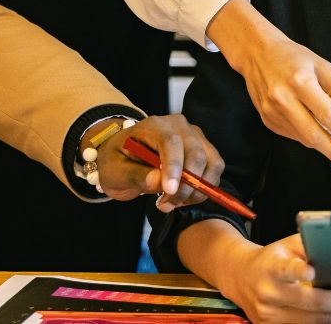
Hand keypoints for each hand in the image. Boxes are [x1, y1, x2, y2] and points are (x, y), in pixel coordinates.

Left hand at [94, 114, 222, 210]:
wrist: (125, 157)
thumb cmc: (118, 162)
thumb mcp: (115, 171)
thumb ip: (135, 174)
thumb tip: (158, 181)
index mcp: (154, 126)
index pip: (171, 142)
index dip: (174, 167)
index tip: (169, 191)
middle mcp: (179, 126)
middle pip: (196, 153)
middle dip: (186, 185)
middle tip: (167, 204)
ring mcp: (195, 136)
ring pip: (211, 162)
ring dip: (197, 189)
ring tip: (174, 202)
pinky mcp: (204, 148)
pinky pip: (215, 168)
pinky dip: (204, 188)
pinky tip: (184, 197)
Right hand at [208, 0, 330, 171]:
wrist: (257, 54)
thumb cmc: (292, 57)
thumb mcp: (322, 64)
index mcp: (301, 82)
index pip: (328, 114)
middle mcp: (284, 99)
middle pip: (313, 135)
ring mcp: (272, 111)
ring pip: (303, 138)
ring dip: (323, 146)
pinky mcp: (266, 119)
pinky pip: (293, 135)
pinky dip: (308, 137)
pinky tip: (317, 133)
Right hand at [219, 234, 330, 323]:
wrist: (239, 277)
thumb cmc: (271, 259)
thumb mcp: (286, 245)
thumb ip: (310, 245)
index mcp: (271, 267)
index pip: (284, 269)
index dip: (297, 271)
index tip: (311, 271)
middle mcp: (270, 294)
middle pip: (313, 303)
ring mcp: (270, 316)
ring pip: (314, 322)